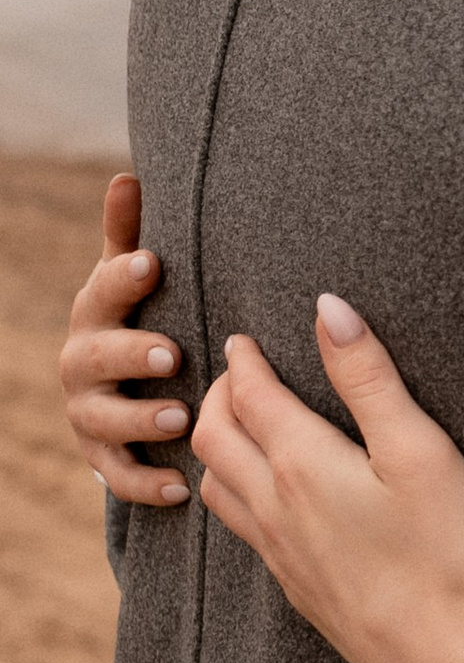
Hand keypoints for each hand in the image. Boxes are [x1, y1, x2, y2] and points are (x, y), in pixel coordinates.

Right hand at [63, 176, 193, 505]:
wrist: (123, 388)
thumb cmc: (140, 316)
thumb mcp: (134, 277)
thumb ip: (129, 234)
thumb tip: (127, 174)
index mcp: (95, 311)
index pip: (103, 289)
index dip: (124, 276)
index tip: (155, 262)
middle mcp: (82, 362)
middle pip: (95, 358)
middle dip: (131, 354)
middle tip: (172, 353)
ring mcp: (89, 413)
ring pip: (104, 421)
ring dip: (139, 420)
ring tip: (179, 418)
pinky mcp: (103, 459)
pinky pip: (118, 478)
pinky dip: (147, 485)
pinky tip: (182, 488)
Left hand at [190, 297, 463, 662]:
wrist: (439, 658)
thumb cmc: (442, 551)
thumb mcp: (419, 450)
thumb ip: (370, 378)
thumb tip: (329, 309)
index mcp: (303, 465)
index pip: (251, 396)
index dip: (245, 361)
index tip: (246, 338)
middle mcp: (276, 506)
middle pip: (214, 437)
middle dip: (218, 396)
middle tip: (239, 373)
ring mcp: (280, 551)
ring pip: (215, 485)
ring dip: (215, 444)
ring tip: (238, 425)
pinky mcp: (294, 583)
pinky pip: (239, 526)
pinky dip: (231, 489)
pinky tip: (263, 494)